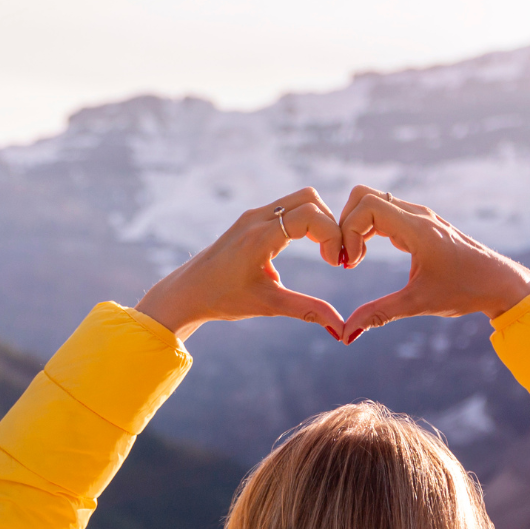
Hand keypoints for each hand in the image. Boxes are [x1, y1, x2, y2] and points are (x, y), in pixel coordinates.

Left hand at [136, 187, 345, 340]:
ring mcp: (253, 216)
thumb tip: (342, 329)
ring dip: (319, 221)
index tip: (333, 264)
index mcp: (260, 237)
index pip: (310, 216)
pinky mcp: (252, 220)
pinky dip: (305, 221)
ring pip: (300, 199)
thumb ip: (308, 310)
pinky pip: (287, 208)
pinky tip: (307, 247)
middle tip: (334, 255)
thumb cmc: (223, 299)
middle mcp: (257, 219)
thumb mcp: (269, 305)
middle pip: (310, 199)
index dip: (331, 236)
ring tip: (324, 252)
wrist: (187, 292)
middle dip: (330, 224)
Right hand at [338, 186, 529, 343]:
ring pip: (373, 202)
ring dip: (356, 227)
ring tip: (354, 260)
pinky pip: (385, 214)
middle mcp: (417, 215)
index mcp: (418, 228)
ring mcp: (419, 217)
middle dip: (346, 224)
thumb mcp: (419, 303)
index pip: (367, 206)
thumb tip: (347, 333)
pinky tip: (366, 256)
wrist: (499, 283)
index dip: (349, 231)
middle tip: (346, 259)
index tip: (350, 264)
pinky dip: (368, 229)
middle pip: (364, 196)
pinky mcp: (421, 224)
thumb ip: (380, 314)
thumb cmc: (466, 290)